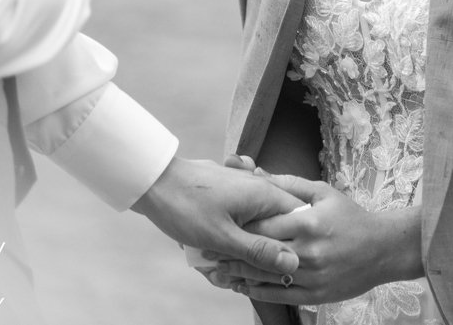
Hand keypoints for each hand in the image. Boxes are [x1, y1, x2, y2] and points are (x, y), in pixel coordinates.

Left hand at [132, 157, 300, 276]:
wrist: (153, 180)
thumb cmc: (185, 207)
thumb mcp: (222, 237)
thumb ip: (259, 250)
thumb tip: (292, 264)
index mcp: (266, 195)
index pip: (299, 221)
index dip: (292, 247)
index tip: (277, 269)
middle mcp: (260, 188)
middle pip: (279, 224)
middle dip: (265, 250)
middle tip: (242, 270)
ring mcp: (245, 188)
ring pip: (260, 223)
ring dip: (247, 244)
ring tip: (223, 263)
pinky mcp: (231, 192)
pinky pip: (244, 217)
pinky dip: (235, 235)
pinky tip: (216, 249)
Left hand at [199, 166, 422, 305]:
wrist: (382, 249)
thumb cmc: (351, 217)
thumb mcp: (323, 192)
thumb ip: (289, 185)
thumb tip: (259, 173)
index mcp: (308, 223)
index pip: (262, 226)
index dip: (236, 227)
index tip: (214, 225)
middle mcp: (307, 251)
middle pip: (258, 253)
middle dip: (230, 254)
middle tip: (205, 254)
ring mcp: (311, 276)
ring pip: (265, 277)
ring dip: (238, 275)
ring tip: (215, 273)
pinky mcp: (315, 295)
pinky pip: (279, 295)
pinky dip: (257, 291)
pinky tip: (241, 286)